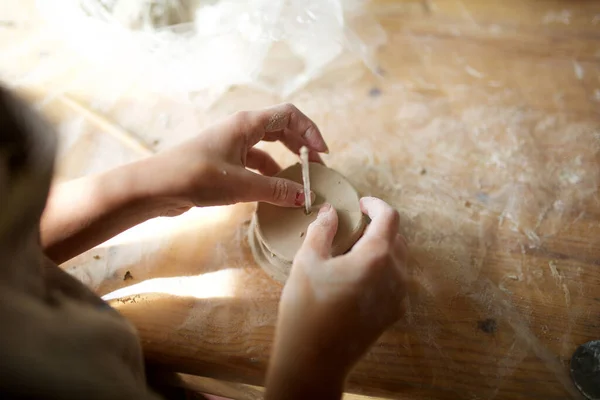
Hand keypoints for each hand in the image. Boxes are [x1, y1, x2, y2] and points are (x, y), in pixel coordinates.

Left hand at [139, 103, 327, 213]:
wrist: (156, 186)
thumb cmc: (196, 177)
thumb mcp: (241, 185)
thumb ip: (275, 190)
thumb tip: (303, 197)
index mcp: (247, 124)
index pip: (290, 115)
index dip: (311, 131)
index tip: (322, 154)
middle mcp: (241, 129)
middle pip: (282, 129)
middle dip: (302, 147)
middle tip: (316, 169)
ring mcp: (231, 145)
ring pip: (268, 148)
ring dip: (285, 163)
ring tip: (298, 184)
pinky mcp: (224, 162)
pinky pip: (254, 163)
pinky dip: (268, 175)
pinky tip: (274, 192)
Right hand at [265, 197, 407, 398]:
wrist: (314, 359)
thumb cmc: (307, 309)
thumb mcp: (308, 262)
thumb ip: (322, 230)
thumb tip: (330, 211)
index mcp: (377, 257)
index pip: (389, 217)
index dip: (375, 204)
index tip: (360, 204)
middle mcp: (396, 274)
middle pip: (397, 237)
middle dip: (377, 227)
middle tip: (351, 229)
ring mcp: (398, 296)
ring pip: (398, 259)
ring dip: (381, 248)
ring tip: (351, 253)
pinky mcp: (394, 313)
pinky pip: (396, 280)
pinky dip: (382, 270)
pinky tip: (356, 278)